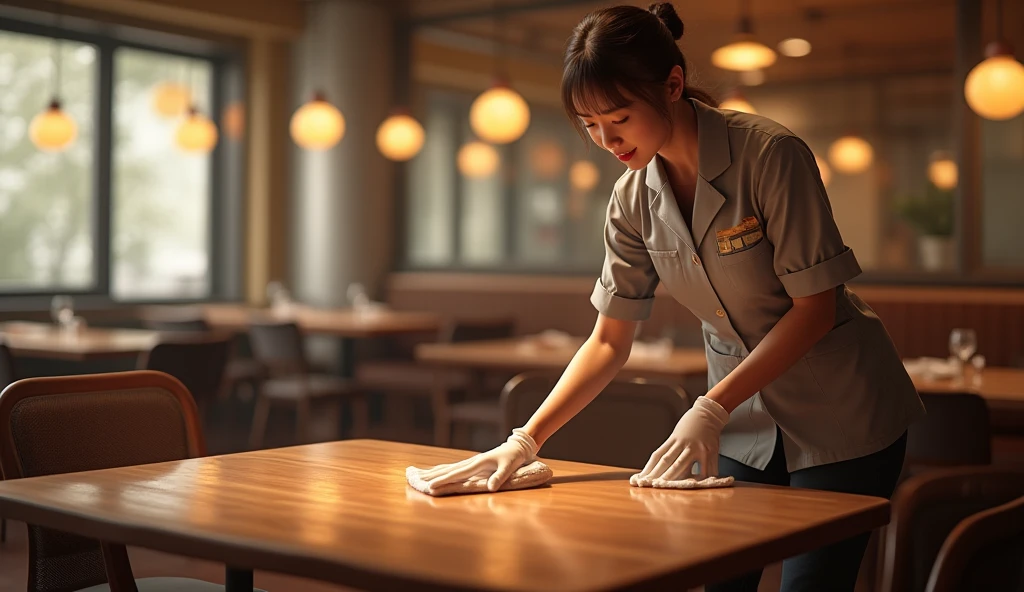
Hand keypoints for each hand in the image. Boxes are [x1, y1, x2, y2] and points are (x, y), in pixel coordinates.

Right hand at [417, 428, 537, 492]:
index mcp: (477, 463)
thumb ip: (500, 477)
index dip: (443, 480)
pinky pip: (453, 468)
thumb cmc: (513, 458)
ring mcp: (470, 462)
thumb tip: (490, 488)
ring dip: (432, 472)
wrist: (517, 447)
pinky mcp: (471, 464)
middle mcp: (471, 462)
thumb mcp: (509, 467)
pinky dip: (441, 471)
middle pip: (447, 470)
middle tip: (414, 481)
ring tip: (417, 475)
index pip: (457, 474)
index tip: (429, 486)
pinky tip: (434, 473)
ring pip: (447, 468)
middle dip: (431, 476)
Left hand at [630, 396, 729, 485]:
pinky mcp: (710, 451)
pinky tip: (696, 485)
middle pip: (668, 461)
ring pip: (683, 465)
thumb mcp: (678, 434)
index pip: (658, 455)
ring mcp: (697, 447)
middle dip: (658, 474)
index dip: (649, 467)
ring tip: (666, 487)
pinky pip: (705, 468)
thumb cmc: (691, 424)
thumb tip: (663, 468)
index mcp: (674, 439)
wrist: (709, 412)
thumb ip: (673, 449)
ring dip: (674, 478)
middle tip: (650, 484)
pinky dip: (701, 478)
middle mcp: (684, 443)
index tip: (642, 477)